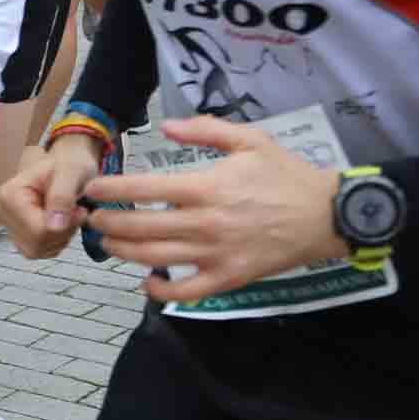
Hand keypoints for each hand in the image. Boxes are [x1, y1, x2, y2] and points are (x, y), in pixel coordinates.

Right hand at [0, 133, 107, 259]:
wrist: (66, 167)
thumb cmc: (68, 166)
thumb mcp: (71, 174)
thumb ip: (62, 197)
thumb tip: (54, 226)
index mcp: (8, 195)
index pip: (38, 231)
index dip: (65, 226)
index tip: (79, 209)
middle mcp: (2, 211)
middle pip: (36, 244)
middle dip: (63, 233)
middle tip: (77, 212)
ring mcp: (8, 225)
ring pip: (37, 251)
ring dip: (60, 238)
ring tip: (68, 215)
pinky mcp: (17, 235)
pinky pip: (38, 252)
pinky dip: (55, 242)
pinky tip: (61, 223)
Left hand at [90, 115, 341, 303]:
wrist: (327, 215)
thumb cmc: (286, 175)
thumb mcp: (251, 140)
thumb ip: (206, 129)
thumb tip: (166, 127)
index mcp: (207, 187)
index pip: (145, 188)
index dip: (112, 189)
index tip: (92, 189)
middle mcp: (206, 223)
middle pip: (141, 226)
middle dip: (108, 222)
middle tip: (91, 218)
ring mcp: (216, 254)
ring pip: (155, 258)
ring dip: (123, 251)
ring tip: (108, 242)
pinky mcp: (229, 278)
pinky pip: (186, 292)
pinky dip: (160, 291)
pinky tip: (145, 281)